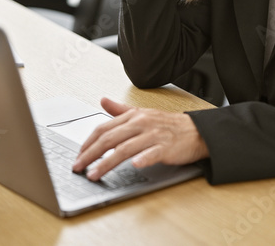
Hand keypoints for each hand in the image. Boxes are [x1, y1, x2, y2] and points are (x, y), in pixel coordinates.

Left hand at [71, 97, 208, 180]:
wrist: (197, 131)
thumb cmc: (169, 125)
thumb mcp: (143, 114)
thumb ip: (121, 110)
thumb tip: (103, 100)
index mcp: (134, 116)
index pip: (104, 129)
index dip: (88, 143)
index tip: (78, 155)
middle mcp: (141, 124)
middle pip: (110, 139)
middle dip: (90, 154)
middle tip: (78, 167)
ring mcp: (153, 135)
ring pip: (125, 148)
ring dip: (107, 163)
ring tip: (94, 174)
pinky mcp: (166, 147)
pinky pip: (152, 153)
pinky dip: (142, 159)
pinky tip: (134, 165)